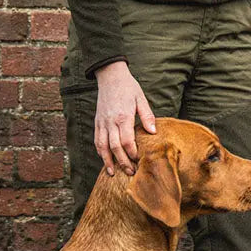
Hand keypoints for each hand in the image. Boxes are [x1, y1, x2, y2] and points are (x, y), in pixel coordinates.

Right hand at [93, 61, 156, 176]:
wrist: (110, 77)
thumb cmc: (129, 87)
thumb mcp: (141, 99)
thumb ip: (147, 116)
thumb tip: (153, 132)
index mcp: (123, 116)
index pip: (126, 140)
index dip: (132, 153)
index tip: (139, 161)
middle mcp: (110, 122)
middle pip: (114, 147)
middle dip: (122, 162)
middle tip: (130, 173)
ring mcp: (101, 123)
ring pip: (102, 146)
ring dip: (107, 161)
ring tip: (113, 173)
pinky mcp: (97, 122)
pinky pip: (96, 140)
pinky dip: (100, 152)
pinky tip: (105, 160)